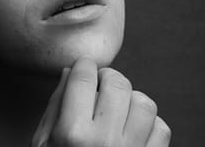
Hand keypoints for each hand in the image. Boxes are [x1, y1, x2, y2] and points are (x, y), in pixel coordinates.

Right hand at [32, 59, 170, 146]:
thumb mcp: (43, 146)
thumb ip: (55, 108)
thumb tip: (72, 72)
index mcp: (72, 135)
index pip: (85, 77)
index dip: (84, 66)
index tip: (84, 68)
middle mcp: (104, 141)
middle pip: (118, 84)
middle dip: (109, 79)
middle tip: (101, 86)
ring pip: (145, 103)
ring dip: (132, 100)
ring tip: (118, 110)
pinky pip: (161, 129)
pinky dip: (150, 125)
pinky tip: (133, 132)